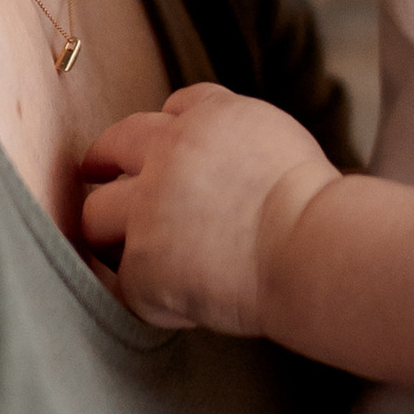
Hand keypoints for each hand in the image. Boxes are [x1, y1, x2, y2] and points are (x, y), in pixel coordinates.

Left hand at [79, 82, 339, 332]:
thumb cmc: (316, 208)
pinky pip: (124, 284)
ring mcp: (146, 210)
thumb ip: (236, 140)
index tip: (166, 152)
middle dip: (102, 162)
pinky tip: (183, 303)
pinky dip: (150, 296)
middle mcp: (167, 152)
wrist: (310, 250)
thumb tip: (218, 157)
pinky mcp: (141, 265)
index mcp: (209, 117)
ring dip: (112, 233)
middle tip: (98, 175)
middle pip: (112, 147)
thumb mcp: (279, 140)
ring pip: (96, 215)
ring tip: (141, 254)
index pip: (172, 109)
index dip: (167, 131)